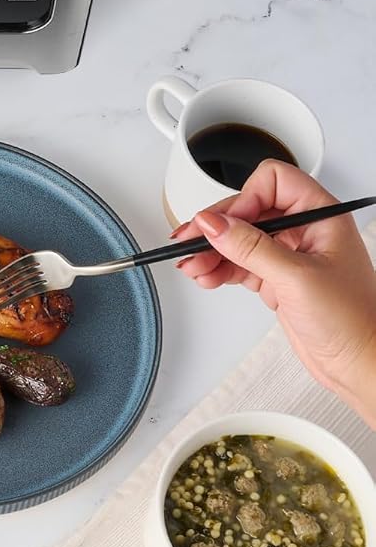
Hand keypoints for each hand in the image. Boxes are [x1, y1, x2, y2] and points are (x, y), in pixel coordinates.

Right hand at [175, 160, 375, 423]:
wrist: (360, 363)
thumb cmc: (352, 320)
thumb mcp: (296, 277)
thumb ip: (250, 247)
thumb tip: (213, 223)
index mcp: (321, 216)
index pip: (273, 183)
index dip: (244, 200)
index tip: (222, 226)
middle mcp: (304, 230)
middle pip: (248, 210)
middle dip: (217, 228)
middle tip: (189, 243)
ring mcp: (289, 254)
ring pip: (238, 238)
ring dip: (211, 250)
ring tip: (192, 266)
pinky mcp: (276, 278)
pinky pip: (239, 263)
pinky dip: (219, 268)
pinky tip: (206, 276)